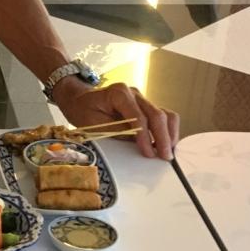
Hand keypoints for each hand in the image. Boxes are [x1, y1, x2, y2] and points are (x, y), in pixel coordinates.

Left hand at [53, 79, 179, 160]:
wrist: (80, 100)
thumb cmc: (84, 111)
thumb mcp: (93, 124)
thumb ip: (116, 132)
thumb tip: (137, 145)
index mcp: (119, 93)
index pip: (138, 116)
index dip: (145, 136)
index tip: (149, 154)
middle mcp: (134, 94)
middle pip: (156, 114)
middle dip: (162, 137)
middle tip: (165, 157)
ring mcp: (142, 100)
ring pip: (165, 114)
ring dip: (169, 134)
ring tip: (168, 153)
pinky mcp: (146, 108)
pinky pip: (164, 118)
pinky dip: (168, 131)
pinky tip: (166, 145)